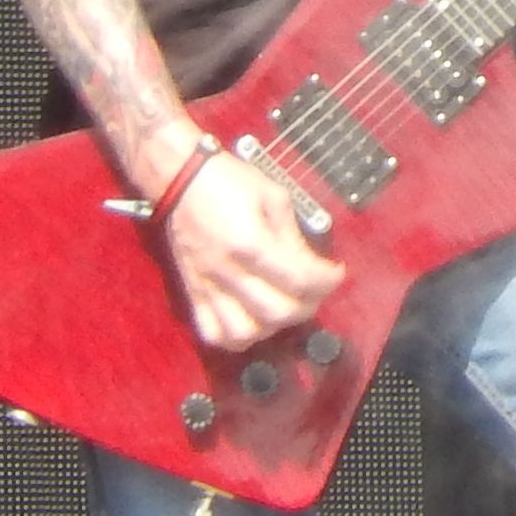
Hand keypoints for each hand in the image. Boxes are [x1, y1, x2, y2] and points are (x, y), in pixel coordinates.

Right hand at [157, 146, 343, 352]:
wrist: (180, 178)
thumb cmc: (227, 181)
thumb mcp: (272, 196)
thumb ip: (292, 236)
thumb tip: (311, 266)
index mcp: (250, 242)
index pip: (299, 279)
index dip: (327, 280)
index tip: (336, 272)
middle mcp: (227, 271)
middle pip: (276, 312)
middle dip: (308, 306)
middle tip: (316, 290)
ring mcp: (207, 285)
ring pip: (244, 332)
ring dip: (272, 326)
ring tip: (283, 306)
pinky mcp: (193, 292)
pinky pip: (212, 332)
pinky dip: (236, 337)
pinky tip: (252, 320)